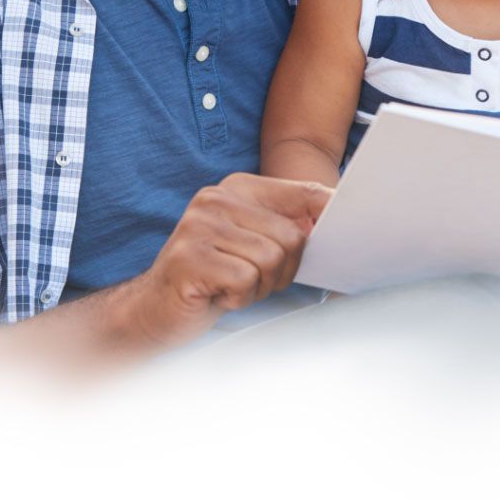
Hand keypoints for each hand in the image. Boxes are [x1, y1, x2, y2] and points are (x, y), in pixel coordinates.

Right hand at [125, 173, 332, 348]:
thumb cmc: (214, 279)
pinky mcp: (191, 257)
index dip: (329, 215)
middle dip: (283, 271)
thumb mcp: (253, 244)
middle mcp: (216, 199)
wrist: (154, 310)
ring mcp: (199, 226)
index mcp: (237, 188)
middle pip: (291, 236)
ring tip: (234, 286)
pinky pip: (246, 280)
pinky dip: (241, 298)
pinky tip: (219, 295)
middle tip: (255, 280)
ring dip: (260, 286)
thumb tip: (337, 217)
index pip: (304, 193)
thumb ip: (288, 227)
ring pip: (271, 259)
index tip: (345, 231)